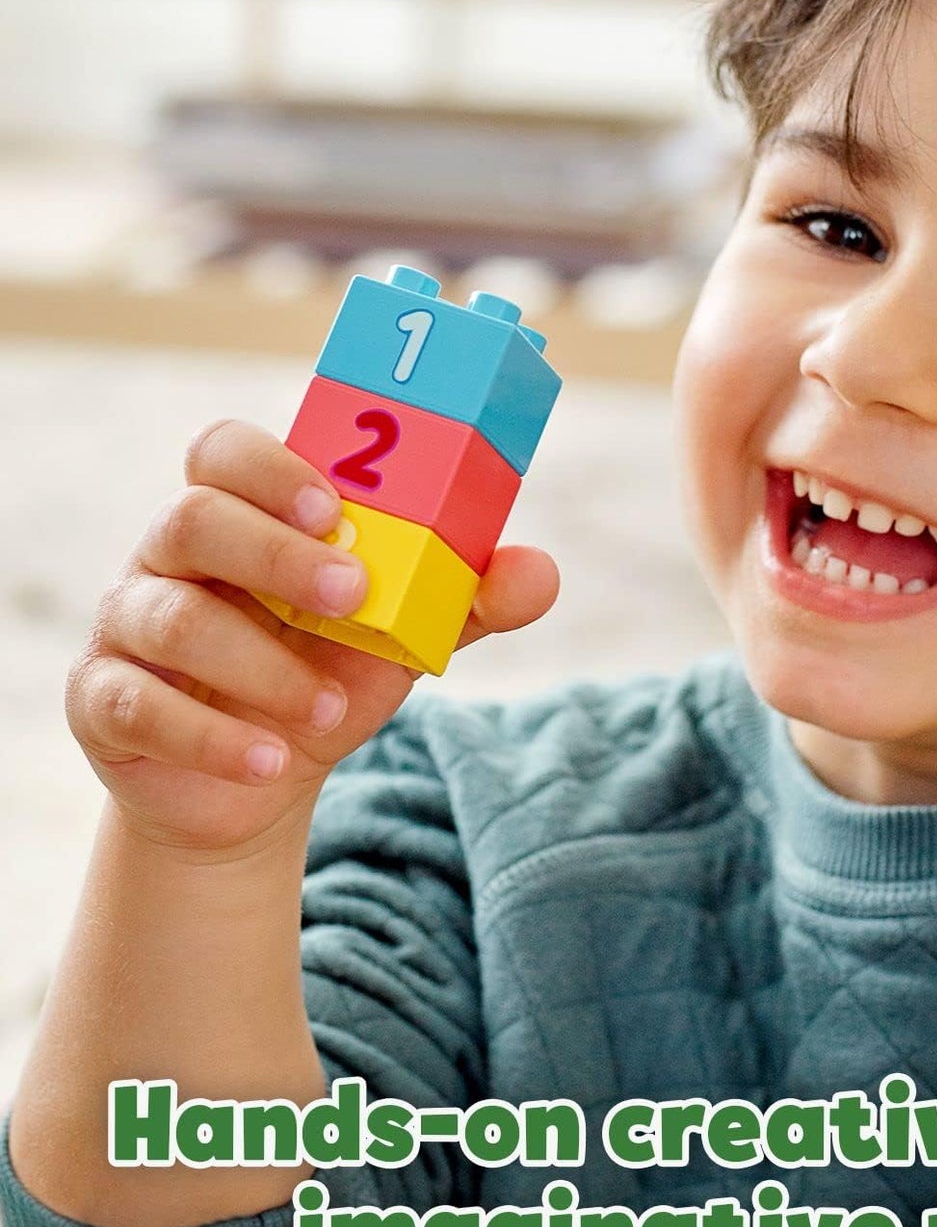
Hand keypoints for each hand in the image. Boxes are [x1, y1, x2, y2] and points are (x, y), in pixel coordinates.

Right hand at [66, 418, 558, 857]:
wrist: (264, 774)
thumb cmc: (329, 672)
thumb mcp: (402, 635)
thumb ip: (466, 600)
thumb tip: (541, 572)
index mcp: (247, 518)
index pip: (228, 452)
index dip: (275, 469)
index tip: (338, 509)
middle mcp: (174, 558)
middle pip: (193, 518)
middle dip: (276, 553)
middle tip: (354, 595)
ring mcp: (130, 626)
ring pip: (172, 618)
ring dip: (262, 666)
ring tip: (327, 710)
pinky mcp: (105, 701)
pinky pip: (140, 706)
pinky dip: (214, 738)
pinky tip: (271, 763)